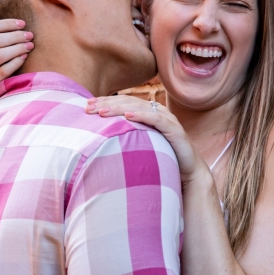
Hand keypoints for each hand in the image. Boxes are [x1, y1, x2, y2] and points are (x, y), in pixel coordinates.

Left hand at [85, 95, 209, 185]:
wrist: (188, 173)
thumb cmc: (162, 159)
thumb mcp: (139, 146)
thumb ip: (124, 139)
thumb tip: (98, 141)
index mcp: (147, 113)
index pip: (122, 102)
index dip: (104, 101)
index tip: (85, 104)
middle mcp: (157, 112)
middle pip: (128, 102)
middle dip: (106, 103)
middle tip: (87, 107)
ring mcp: (167, 119)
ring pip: (140, 108)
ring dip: (119, 108)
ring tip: (102, 111)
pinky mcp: (175, 130)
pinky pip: (157, 119)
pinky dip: (142, 115)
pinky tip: (128, 115)